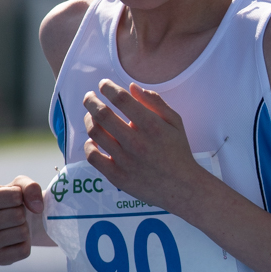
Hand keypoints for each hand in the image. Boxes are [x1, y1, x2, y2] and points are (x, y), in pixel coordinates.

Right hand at [0, 175, 44, 264]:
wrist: (19, 222)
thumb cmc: (16, 200)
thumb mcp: (22, 186)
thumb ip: (30, 187)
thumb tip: (37, 207)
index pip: (14, 197)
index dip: (22, 197)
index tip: (16, 199)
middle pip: (17, 216)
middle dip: (23, 214)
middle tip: (17, 215)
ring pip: (22, 233)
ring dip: (25, 229)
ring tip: (16, 226)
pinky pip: (23, 251)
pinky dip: (26, 244)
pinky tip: (16, 240)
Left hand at [83, 79, 202, 211]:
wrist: (182, 187)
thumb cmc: (178, 151)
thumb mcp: (175, 122)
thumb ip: (155, 102)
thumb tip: (132, 87)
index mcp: (152, 126)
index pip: (122, 99)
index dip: (108, 88)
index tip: (103, 84)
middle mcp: (136, 142)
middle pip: (103, 114)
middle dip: (91, 100)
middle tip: (89, 96)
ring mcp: (125, 161)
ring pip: (96, 133)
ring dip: (88, 119)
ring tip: (90, 115)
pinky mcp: (117, 176)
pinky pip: (93, 157)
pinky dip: (88, 145)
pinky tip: (93, 140)